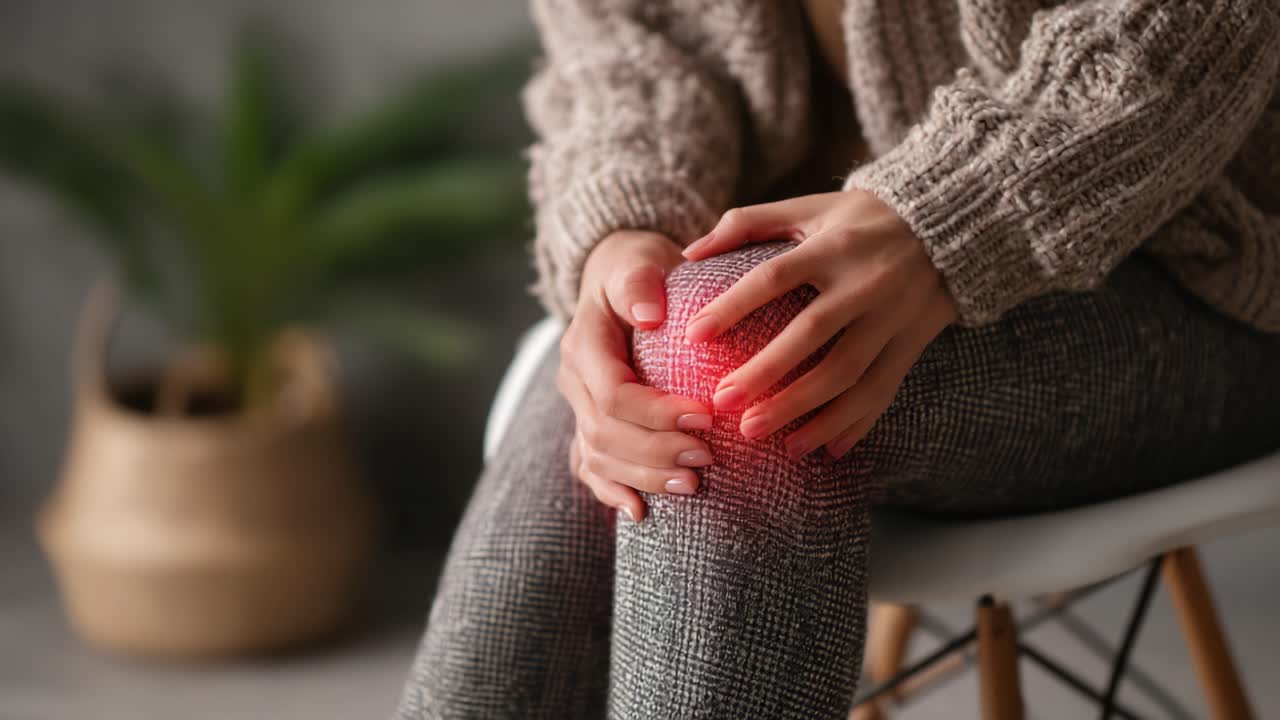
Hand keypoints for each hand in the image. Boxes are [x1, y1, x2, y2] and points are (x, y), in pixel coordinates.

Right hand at [557, 230, 715, 521]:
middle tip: (708, 459)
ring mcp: (578, 409)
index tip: (706, 417)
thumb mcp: (640, 258)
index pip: (613, 394)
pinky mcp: (590, 426)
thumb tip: (649, 314)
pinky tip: (640, 513)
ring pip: (598, 458)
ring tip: (693, 486)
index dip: (657, 414)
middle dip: (657, 452)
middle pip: (606, 434)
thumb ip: (639, 280)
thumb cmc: (641, 268)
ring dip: (645, 477)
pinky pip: (590, 469)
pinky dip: (611, 493)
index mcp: (584, 344)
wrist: (621, 279)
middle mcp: (573, 382)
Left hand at [681, 191, 957, 459]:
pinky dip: (853, 423)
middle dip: (765, 373)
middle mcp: (866, 283)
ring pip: (847, 374)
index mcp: (833, 246)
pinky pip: (882, 392)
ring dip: (802, 410)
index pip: (775, 277)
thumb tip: (689, 253)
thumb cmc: (862, 218)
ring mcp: (893, 318)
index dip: (733, 306)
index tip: (692, 337)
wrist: (950, 226)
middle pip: (811, 335)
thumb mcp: (809, 207)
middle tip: (721, 403)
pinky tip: (823, 450)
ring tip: (758, 434)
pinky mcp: (912, 344)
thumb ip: (748, 223)